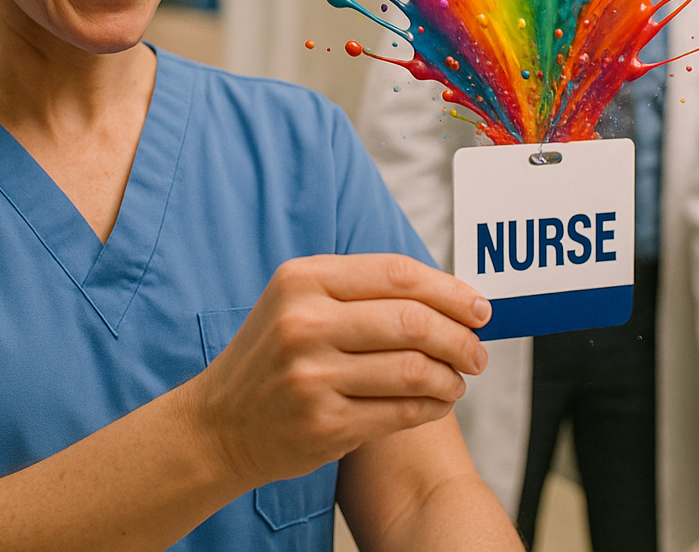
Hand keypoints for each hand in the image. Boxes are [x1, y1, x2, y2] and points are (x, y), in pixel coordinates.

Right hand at [185, 253, 490, 489]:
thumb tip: (451, 293)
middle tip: (478, 352)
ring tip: (458, 380)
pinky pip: (402, 411)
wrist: (218, 424)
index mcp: (302, 280)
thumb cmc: (274, 357)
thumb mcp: (299, 302)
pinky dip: (433, 407)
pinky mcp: (323, 424)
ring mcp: (312, 376)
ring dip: (451, 377)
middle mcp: (304, 323)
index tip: (480, 308)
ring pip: (414, 369)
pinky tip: (438, 403)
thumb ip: (362, 290)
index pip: (397, 274)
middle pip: (413, 322)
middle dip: (460, 338)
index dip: (450, 290)